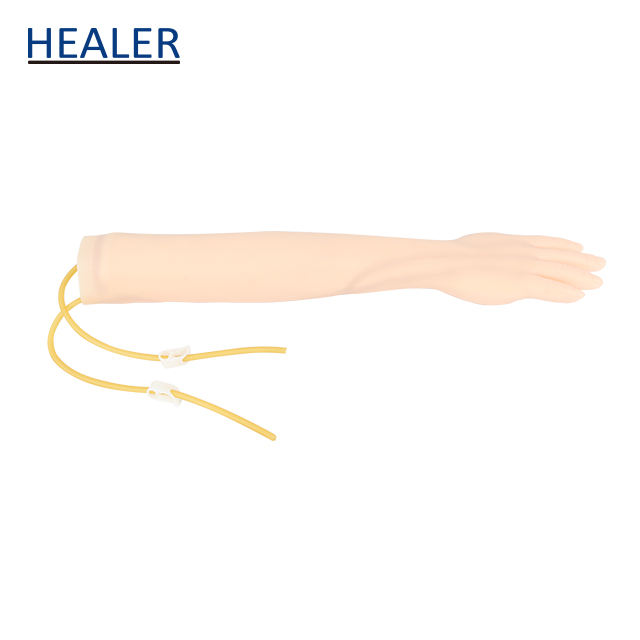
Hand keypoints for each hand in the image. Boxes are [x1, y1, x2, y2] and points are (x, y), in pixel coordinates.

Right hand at [432, 233, 605, 303]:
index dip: (565, 246)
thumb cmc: (452, 257)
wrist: (445, 262)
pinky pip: (551, 289)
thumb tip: (494, 262)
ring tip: (597, 282)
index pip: (547, 242)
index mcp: (513, 241)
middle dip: (582, 261)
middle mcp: (523, 251)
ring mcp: (524, 267)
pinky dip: (566, 293)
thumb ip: (496, 254)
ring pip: (561, 271)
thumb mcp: (480, 247)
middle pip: (560, 256)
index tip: (579, 248)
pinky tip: (579, 296)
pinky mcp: (521, 283)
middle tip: (600, 264)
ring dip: (582, 278)